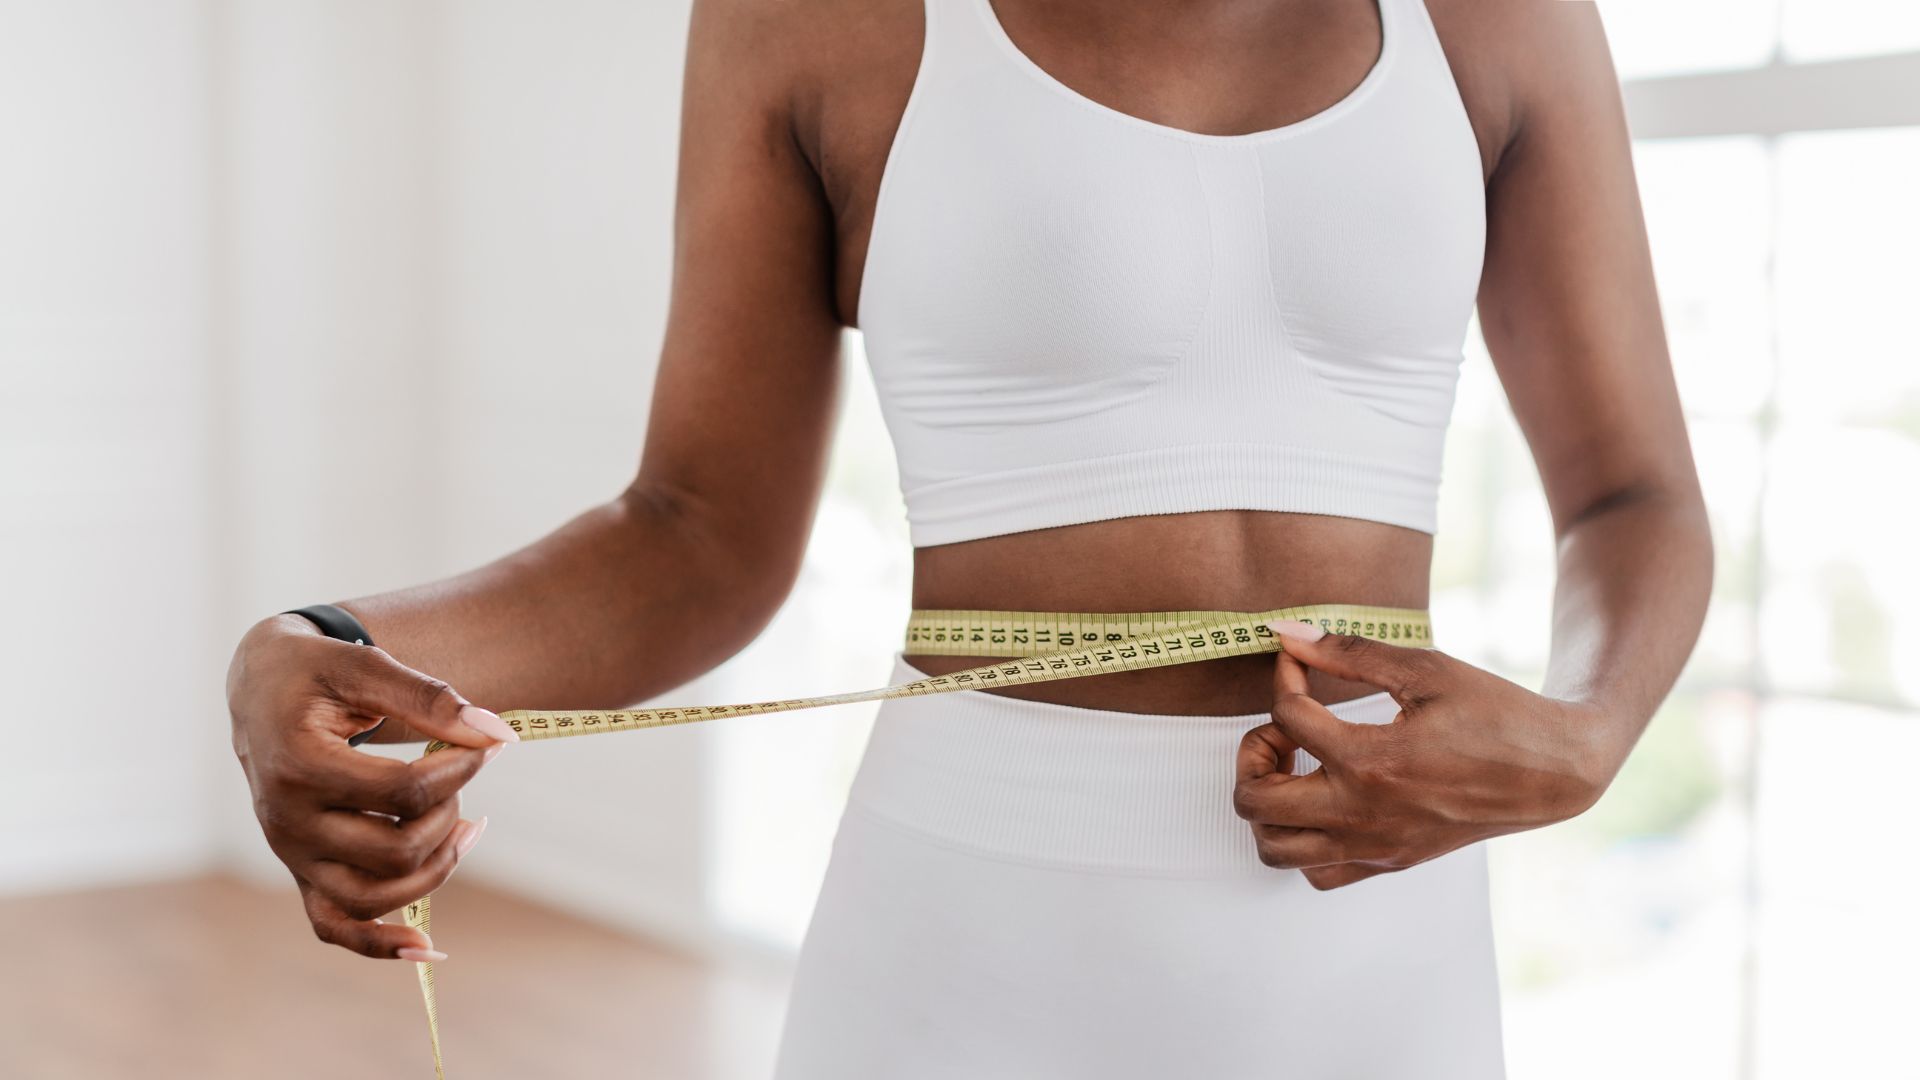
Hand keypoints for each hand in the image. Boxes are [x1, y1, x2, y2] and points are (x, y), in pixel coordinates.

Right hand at [227, 614, 517, 958]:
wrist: (261, 689)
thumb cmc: (317, 672)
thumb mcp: (367, 666)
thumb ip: (430, 698)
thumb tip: (496, 734)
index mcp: (298, 765)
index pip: (403, 792)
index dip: (460, 769)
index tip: (485, 744)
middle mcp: (287, 822)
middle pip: (395, 850)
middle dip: (449, 812)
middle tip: (461, 773)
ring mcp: (292, 855)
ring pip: (375, 897)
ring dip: (437, 867)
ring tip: (467, 824)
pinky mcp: (301, 871)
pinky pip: (335, 926)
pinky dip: (380, 944)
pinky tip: (428, 946)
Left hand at [1233, 620, 1614, 889]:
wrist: (1552, 770)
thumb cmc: (1495, 713)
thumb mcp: (1424, 669)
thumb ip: (1348, 653)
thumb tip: (1287, 634)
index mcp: (1371, 760)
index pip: (1286, 716)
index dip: (1283, 675)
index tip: (1296, 662)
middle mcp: (1364, 814)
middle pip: (1253, 800)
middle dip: (1253, 752)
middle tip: (1284, 728)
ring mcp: (1375, 845)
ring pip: (1274, 848)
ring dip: (1267, 804)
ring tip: (1297, 767)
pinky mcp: (1389, 862)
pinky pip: (1316, 872)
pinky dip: (1301, 840)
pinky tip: (1322, 800)